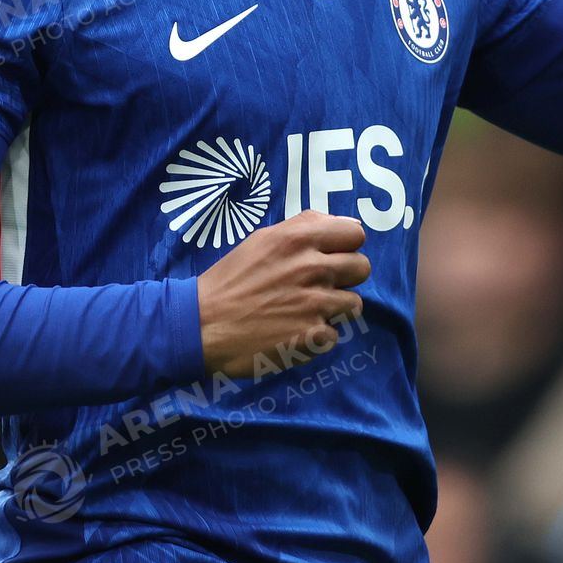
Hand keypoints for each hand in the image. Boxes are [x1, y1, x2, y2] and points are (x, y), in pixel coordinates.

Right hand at [197, 210, 370, 377]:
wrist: (200, 325)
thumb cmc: (229, 280)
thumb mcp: (262, 239)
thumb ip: (303, 227)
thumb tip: (344, 224)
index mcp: (299, 239)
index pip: (356, 233)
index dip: (347, 246)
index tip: (334, 256)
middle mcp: (311, 268)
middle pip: (362, 268)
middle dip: (346, 277)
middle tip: (322, 286)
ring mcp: (314, 304)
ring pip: (354, 304)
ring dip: (334, 310)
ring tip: (307, 312)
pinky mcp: (312, 337)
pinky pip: (335, 335)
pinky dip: (319, 338)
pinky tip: (296, 334)